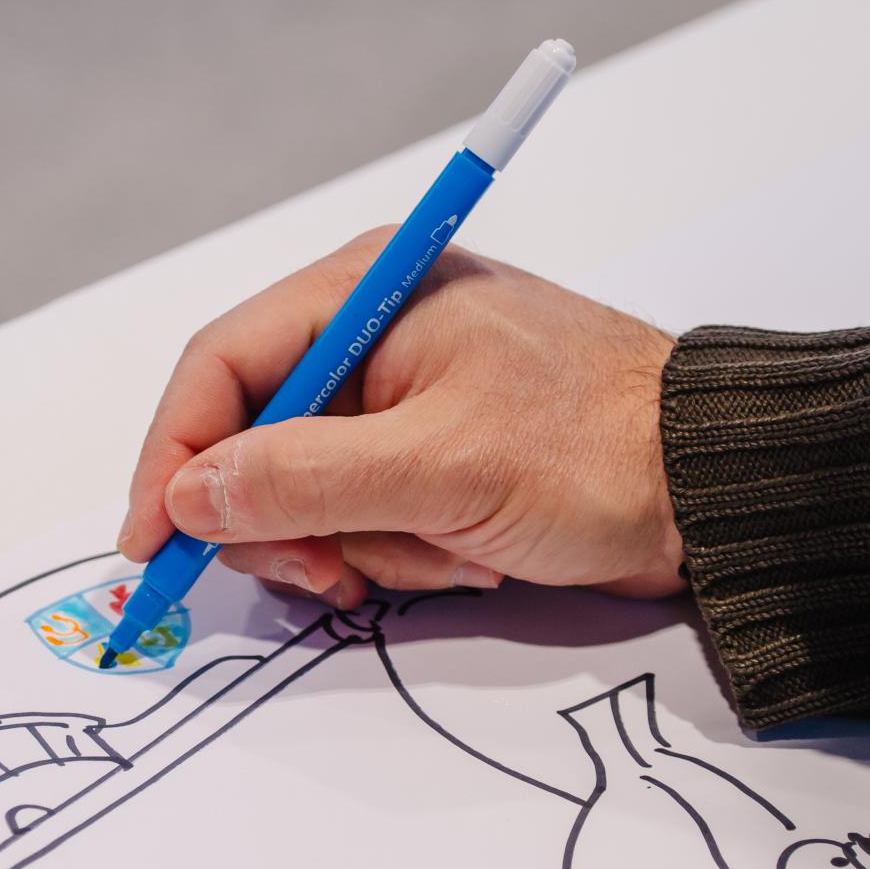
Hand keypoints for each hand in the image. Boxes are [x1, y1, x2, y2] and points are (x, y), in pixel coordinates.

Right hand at [118, 229, 684, 605]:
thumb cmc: (598, 451)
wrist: (715, 491)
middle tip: (326, 574)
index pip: (221, 365)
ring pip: (303, 496)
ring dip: (361, 547)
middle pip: (251, 439)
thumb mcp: (439, 466)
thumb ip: (301, 480)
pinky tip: (466, 554)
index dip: (174, 456)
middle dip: (285, 522)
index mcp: (366, 294)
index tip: (154, 541)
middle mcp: (370, 337)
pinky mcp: (427, 460)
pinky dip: (399, 554)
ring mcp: (399, 403)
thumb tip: (190, 498)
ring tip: (444, 552)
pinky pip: (359, 520)